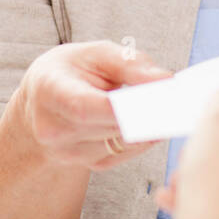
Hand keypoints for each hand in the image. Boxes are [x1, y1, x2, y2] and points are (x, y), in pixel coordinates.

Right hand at [9, 40, 171, 170]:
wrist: (42, 100)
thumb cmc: (70, 70)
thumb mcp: (94, 53)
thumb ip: (129, 63)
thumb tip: (165, 80)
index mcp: (49, 91)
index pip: (85, 107)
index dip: (122, 107)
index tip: (157, 95)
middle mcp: (53, 129)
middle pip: (110, 128)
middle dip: (146, 113)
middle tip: (175, 97)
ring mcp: (68, 153)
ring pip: (122, 143)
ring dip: (147, 126)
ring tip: (163, 104)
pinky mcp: (87, 165)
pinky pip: (125, 154)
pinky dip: (142, 137)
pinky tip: (148, 120)